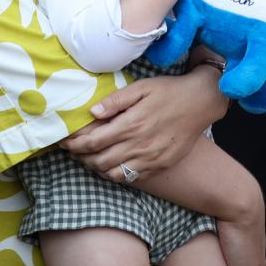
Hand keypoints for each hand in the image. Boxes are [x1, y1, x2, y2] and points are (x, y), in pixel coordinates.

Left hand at [59, 66, 226, 182]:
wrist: (201, 102)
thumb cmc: (168, 91)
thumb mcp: (141, 87)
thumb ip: (115, 101)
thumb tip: (92, 112)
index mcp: (131, 124)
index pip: (94, 141)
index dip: (75, 144)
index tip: (64, 142)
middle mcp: (139, 145)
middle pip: (99, 160)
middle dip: (81, 158)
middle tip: (72, 151)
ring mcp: (150, 158)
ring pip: (113, 173)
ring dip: (96, 168)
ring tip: (88, 159)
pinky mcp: (160, 165)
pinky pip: (131, 177)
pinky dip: (116, 174)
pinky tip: (110, 166)